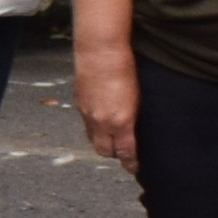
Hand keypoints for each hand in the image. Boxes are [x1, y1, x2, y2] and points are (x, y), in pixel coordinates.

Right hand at [73, 41, 140, 166]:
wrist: (101, 50)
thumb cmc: (125, 68)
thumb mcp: (138, 97)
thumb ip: (133, 117)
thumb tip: (133, 129)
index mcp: (121, 122)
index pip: (125, 152)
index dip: (130, 163)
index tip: (134, 167)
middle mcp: (101, 122)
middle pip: (105, 151)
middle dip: (114, 154)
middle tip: (122, 151)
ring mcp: (87, 113)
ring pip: (93, 138)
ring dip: (102, 140)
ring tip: (111, 135)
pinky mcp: (79, 103)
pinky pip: (86, 123)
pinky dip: (94, 125)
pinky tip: (101, 116)